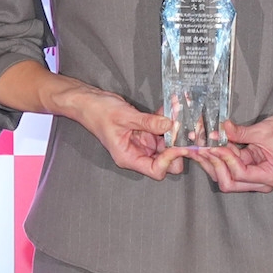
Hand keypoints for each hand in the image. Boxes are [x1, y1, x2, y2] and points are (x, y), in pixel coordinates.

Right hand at [52, 82, 181, 179]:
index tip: (179, 144)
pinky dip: (167, 121)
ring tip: (178, 112)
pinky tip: (170, 108)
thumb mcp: (125, 117)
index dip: (170, 159)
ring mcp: (142, 143)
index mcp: (129, 158)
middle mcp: (137, 154)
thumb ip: (148, 122)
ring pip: (166, 144)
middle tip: (184, 129)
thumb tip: (170, 125)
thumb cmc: (99, 113)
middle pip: (166, 161)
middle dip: (176, 146)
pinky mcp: (144, 132)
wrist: (89, 102)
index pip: (156, 170)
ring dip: (174, 130)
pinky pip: (161, 130)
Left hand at [194, 87, 272, 192]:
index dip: (226, 159)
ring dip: (213, 162)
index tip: (216, 144)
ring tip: (202, 147)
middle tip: (203, 148)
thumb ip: (239, 133)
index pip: (241, 174)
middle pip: (230, 183)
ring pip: (226, 178)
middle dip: (215, 165)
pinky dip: (219, 158)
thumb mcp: (263, 130)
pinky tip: (209, 147)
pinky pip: (230, 168)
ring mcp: (255, 178)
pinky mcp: (249, 169)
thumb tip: (218, 130)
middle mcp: (262, 182)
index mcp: (271, 176)